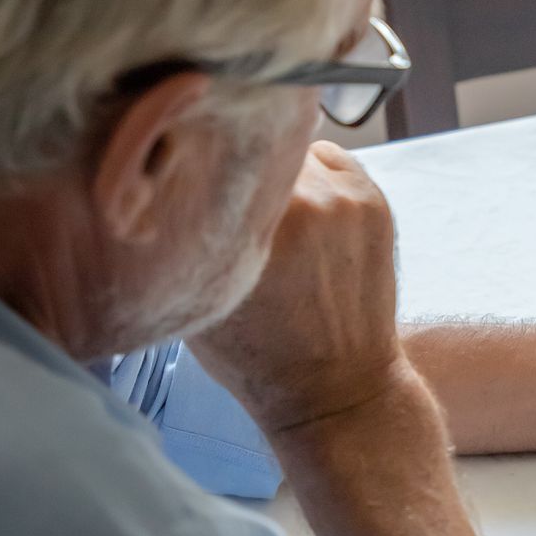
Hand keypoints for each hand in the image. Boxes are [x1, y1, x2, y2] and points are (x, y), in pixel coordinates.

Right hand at [184, 141, 405, 433]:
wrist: (338, 390)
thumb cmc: (258, 357)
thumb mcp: (199, 302)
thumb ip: (184, 240)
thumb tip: (161, 182)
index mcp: (257, 231)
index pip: (216, 151)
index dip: (197, 151)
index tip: (184, 162)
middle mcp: (306, 205)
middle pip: (255, 146)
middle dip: (234, 161)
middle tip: (220, 183)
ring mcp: (346, 200)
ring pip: (293, 149)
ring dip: (274, 167)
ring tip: (264, 206)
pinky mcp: (374, 200)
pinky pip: (327, 158)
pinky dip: (309, 174)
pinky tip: (298, 210)